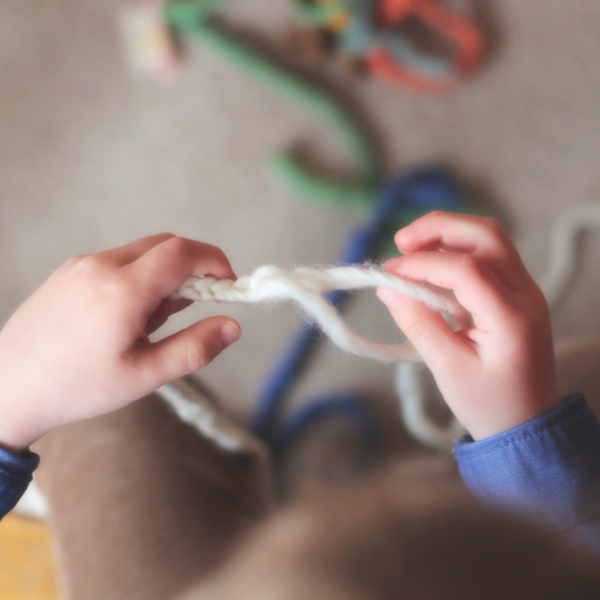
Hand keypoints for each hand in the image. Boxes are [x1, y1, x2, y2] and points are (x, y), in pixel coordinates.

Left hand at [0, 234, 240, 451]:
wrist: (7, 387)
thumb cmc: (76, 388)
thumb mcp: (143, 375)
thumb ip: (194, 348)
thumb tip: (233, 326)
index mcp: (122, 290)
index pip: (182, 252)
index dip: (214, 260)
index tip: (228, 283)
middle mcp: (101, 265)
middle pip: (165, 244)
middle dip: (191, 269)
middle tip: (191, 309)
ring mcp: (81, 264)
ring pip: (142, 253)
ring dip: (163, 276)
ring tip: (149, 324)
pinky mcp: (69, 270)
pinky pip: (118, 260)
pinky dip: (138, 277)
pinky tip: (125, 316)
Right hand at [377, 211, 557, 439]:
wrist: (527, 424)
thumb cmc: (489, 404)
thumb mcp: (448, 369)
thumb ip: (418, 324)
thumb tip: (387, 288)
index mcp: (512, 317)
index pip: (465, 269)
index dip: (422, 264)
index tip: (389, 273)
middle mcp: (526, 294)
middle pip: (486, 235)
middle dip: (440, 227)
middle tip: (401, 241)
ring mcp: (526, 290)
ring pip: (489, 239)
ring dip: (449, 234)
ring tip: (411, 248)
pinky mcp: (517, 293)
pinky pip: (488, 256)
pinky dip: (456, 251)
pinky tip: (430, 266)